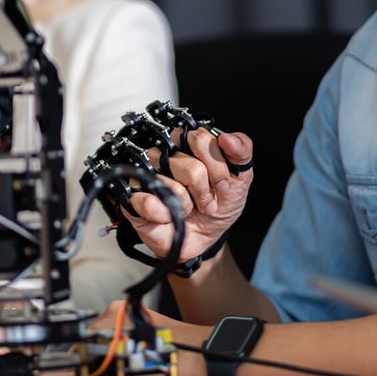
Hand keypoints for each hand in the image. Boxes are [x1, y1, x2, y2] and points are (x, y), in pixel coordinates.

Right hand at [52, 301, 211, 375]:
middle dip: (95, 374)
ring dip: (110, 370)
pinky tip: (136, 375)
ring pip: (108, 348)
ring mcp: (133, 319)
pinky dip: (123, 362)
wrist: (210, 360)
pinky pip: (123, 345)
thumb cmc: (175, 368)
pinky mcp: (145, 326)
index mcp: (111, 321)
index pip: (77, 350)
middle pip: (92, 349)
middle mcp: (120, 314)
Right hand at [126, 129, 253, 261]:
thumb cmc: (218, 204)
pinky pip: (150, 202)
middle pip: (191, 168)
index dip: (217, 167)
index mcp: (187, 143)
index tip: (222, 184)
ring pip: (173, 187)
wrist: (205, 238)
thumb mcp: (240, 178)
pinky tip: (169, 216)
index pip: (200, 140)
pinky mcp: (134, 197)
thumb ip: (242, 151)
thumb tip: (227, 137)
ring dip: (187, 206)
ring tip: (187, 208)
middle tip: (205, 201)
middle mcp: (164, 154)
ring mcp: (147, 174)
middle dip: (205, 192)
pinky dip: (166, 215)